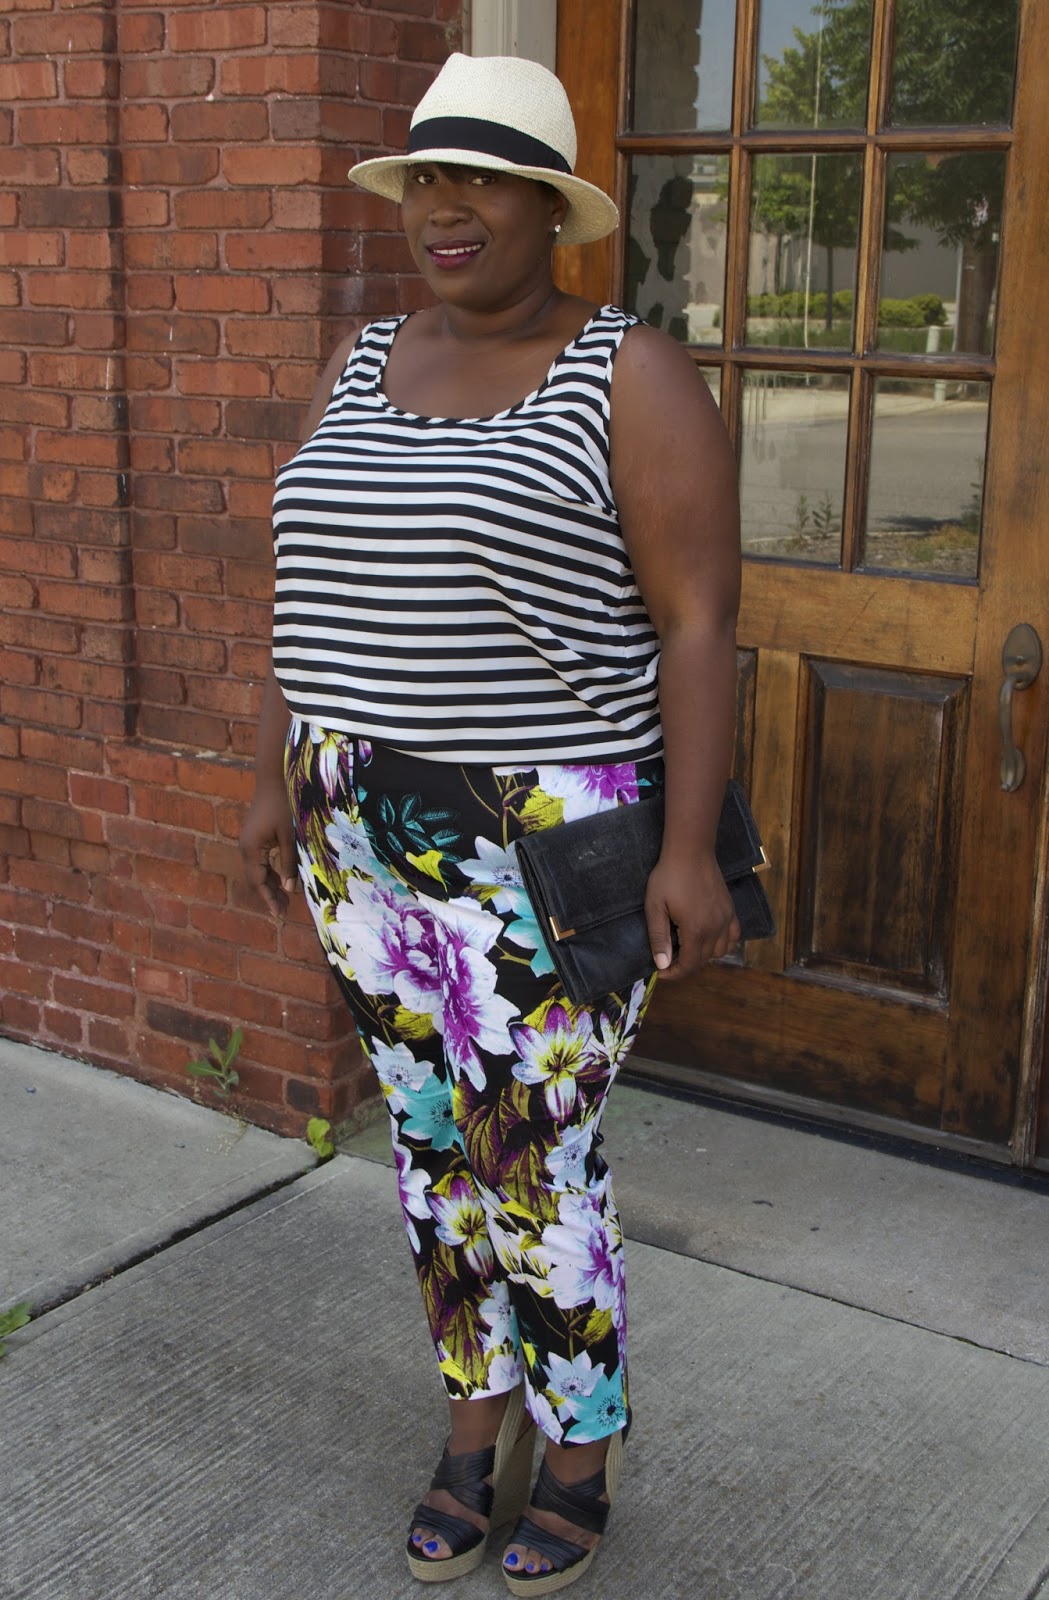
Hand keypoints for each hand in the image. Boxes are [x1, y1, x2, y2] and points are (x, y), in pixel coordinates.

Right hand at [239, 778, 297, 917]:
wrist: (272, 779)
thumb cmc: (282, 805)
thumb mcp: (289, 837)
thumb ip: (288, 863)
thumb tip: (290, 889)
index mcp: (251, 850)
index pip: (259, 882)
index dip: (270, 900)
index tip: (280, 916)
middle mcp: (246, 848)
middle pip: (257, 880)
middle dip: (270, 896)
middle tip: (285, 913)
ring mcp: (249, 843)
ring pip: (259, 872)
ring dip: (271, 886)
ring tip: (286, 902)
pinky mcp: (255, 838)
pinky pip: (261, 862)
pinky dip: (271, 873)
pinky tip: (283, 881)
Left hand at [644, 849, 739, 979]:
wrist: (691, 852)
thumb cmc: (668, 877)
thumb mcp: (655, 906)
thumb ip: (659, 937)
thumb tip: (662, 964)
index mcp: (696, 930)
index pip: (688, 965)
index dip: (674, 973)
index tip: (661, 971)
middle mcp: (715, 929)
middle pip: (703, 961)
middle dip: (685, 966)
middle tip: (669, 960)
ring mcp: (726, 919)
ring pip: (720, 952)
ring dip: (703, 956)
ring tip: (686, 949)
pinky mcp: (731, 910)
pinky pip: (733, 937)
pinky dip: (723, 944)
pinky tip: (711, 940)